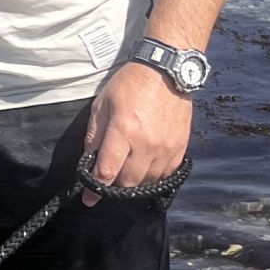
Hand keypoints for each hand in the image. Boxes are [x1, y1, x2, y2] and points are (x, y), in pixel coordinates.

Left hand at [78, 64, 193, 205]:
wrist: (167, 69)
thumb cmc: (131, 83)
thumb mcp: (103, 103)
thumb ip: (95, 134)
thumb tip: (89, 160)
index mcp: (123, 131)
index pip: (106, 172)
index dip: (94, 189)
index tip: (89, 199)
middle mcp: (145, 144)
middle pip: (127, 182)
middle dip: (114, 187)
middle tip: (108, 183)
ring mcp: (165, 148)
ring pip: (147, 182)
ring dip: (134, 184)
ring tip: (125, 177)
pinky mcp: (179, 148)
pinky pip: (166, 175)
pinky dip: (153, 178)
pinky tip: (145, 172)